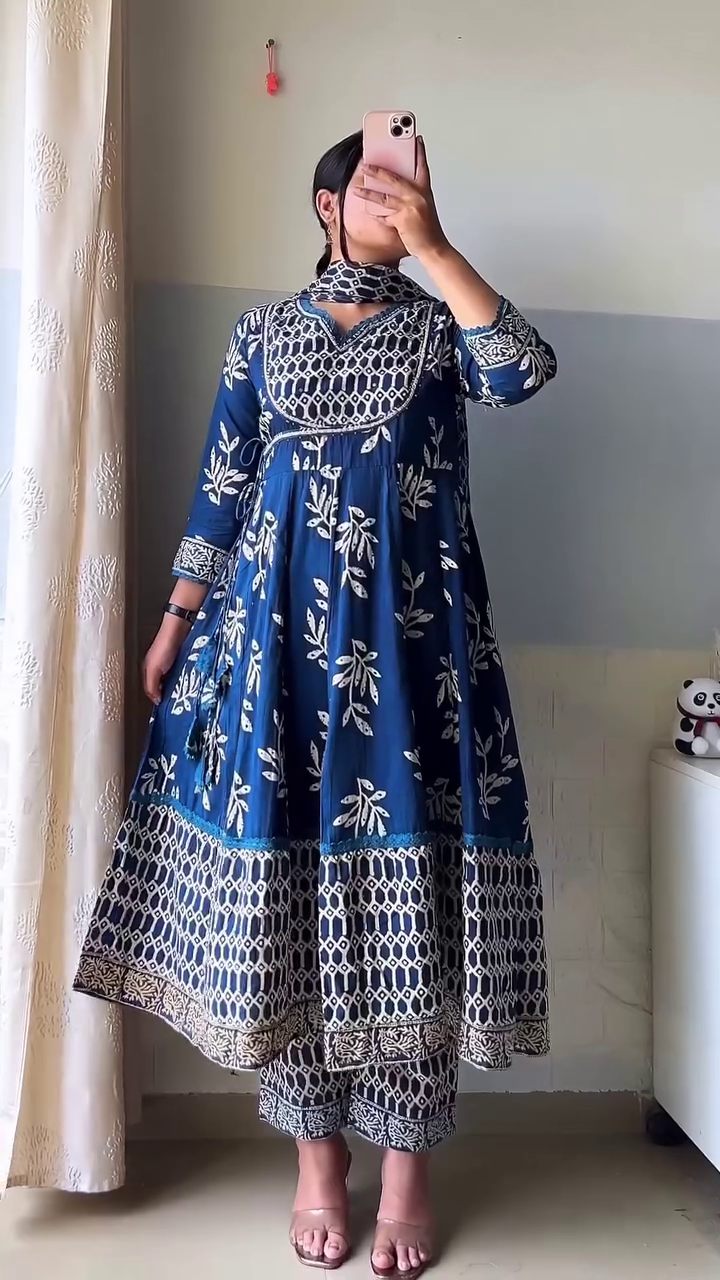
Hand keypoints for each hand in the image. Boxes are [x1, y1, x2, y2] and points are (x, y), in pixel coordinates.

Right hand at [142, 616, 188, 704]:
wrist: (180, 628)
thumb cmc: (165, 646)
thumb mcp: (154, 668)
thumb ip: (152, 685)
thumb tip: (156, 700)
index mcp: (149, 670)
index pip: (151, 691)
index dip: (157, 700)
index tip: (165, 711)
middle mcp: (159, 668)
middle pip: (163, 687)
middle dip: (169, 696)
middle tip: (177, 707)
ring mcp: (171, 664)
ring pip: (174, 682)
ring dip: (178, 689)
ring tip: (185, 698)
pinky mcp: (182, 660)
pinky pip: (183, 675)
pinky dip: (186, 681)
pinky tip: (190, 686)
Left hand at [360, 138, 449, 261]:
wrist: (434, 248)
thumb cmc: (428, 230)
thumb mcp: (424, 208)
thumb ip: (412, 196)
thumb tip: (394, 189)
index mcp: (425, 191)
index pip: (422, 167)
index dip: (419, 152)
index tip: (415, 138)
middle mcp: (418, 196)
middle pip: (395, 178)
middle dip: (378, 170)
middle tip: (366, 163)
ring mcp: (410, 207)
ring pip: (384, 196)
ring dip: (368, 192)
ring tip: (357, 189)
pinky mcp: (402, 219)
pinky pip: (384, 215)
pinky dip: (376, 214)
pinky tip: (368, 211)